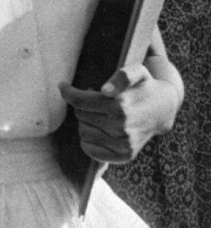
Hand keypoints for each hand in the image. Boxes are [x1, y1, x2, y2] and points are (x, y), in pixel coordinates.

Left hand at [59, 63, 179, 163]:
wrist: (163, 109)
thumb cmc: (144, 86)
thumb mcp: (137, 71)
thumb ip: (123, 76)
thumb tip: (106, 90)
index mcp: (120, 106)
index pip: (79, 101)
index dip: (68, 92)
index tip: (63, 86)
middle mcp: (122, 128)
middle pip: (80, 115)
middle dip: (82, 106)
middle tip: (94, 101)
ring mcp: (124, 144)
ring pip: (83, 132)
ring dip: (85, 122)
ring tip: (99, 114)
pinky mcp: (125, 156)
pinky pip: (90, 150)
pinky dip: (88, 140)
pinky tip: (98, 130)